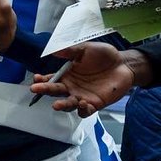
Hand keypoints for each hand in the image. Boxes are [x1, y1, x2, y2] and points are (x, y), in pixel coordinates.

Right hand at [31, 43, 145, 116]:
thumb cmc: (105, 56)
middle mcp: (72, 87)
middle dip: (45, 91)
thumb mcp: (86, 49)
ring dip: (62, 105)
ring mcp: (82, 97)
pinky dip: (82, 110)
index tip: (36, 79)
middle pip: (55, 92)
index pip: (51, 79)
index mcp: (68, 74)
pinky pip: (85, 111)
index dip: (42, 80)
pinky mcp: (94, 104)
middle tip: (36, 89)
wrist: (124, 64)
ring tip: (57, 104)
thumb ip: (70, 51)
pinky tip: (83, 103)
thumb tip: (53, 51)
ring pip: (68, 104)